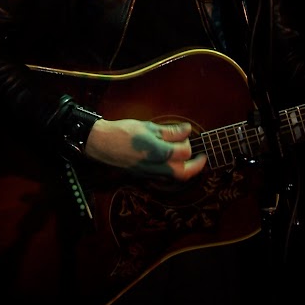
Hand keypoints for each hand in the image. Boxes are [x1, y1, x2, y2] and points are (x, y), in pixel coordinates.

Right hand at [84, 117, 206, 180]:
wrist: (102, 144)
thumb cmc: (124, 132)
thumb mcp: (149, 127)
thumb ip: (170, 131)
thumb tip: (187, 130)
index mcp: (159, 152)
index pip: (184, 151)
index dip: (187, 141)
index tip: (186, 133)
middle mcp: (156, 166)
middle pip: (184, 173)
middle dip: (195, 165)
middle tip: (201, 157)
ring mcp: (150, 173)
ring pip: (175, 178)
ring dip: (186, 170)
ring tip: (189, 160)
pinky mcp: (145, 175)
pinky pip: (165, 177)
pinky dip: (173, 172)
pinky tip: (172, 162)